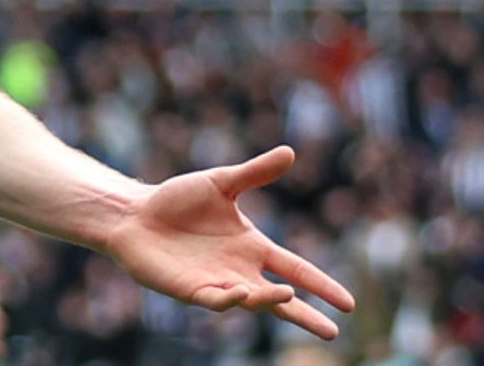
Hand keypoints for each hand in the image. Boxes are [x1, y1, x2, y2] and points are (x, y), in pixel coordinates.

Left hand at [103, 146, 355, 338]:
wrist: (136, 214)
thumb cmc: (177, 200)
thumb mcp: (221, 182)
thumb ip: (255, 173)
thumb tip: (289, 151)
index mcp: (253, 247)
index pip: (296, 270)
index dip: (321, 285)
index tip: (347, 303)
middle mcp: (240, 270)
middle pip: (281, 299)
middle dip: (305, 315)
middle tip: (333, 332)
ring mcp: (217, 283)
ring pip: (251, 300)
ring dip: (268, 300)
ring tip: (285, 296)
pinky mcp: (192, 290)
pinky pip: (215, 300)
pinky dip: (229, 299)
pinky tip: (240, 292)